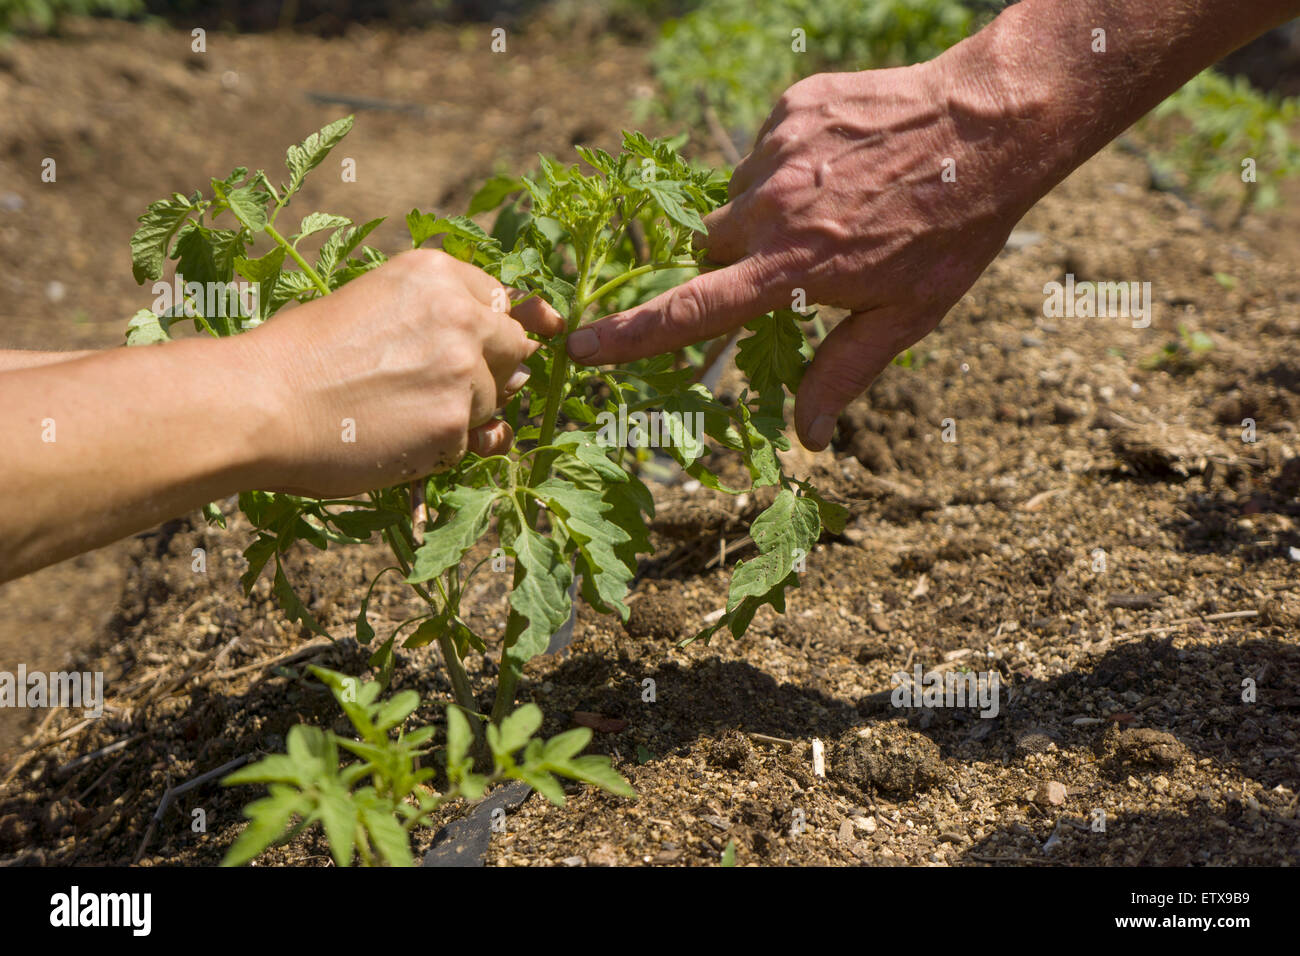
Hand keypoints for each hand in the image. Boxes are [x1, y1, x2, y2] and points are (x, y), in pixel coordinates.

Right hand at [250, 248, 561, 495]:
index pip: (499, 301)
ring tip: (399, 414)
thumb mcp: (374, 303)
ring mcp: (462, 370)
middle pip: (514, 348)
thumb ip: (439, 313)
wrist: (261, 404)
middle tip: (433, 388)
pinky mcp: (454, 423)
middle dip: (489, 372)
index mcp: (435, 273)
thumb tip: (529, 336)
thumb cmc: (304, 356)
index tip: (472, 349)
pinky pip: (470, 443)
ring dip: (463, 415)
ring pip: (496, 401)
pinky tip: (396, 440)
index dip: (488, 331)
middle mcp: (460, 314)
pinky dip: (441, 450)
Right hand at [567, 61, 1034, 449]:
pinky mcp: (791, 110)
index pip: (691, 312)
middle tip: (800, 261)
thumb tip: (807, 440)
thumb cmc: (952, 230)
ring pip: (738, 201)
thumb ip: (842, 373)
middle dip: (737, 265)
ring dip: (765, 214)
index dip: (631, 336)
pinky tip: (840, 166)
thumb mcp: (905, 316)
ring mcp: (778, 151)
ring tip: (836, 205)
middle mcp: (772, 208)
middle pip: (711, 251)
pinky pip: (763, 151)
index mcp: (792, 267)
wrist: (992, 123)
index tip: (583, 346)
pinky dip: (787, 167)